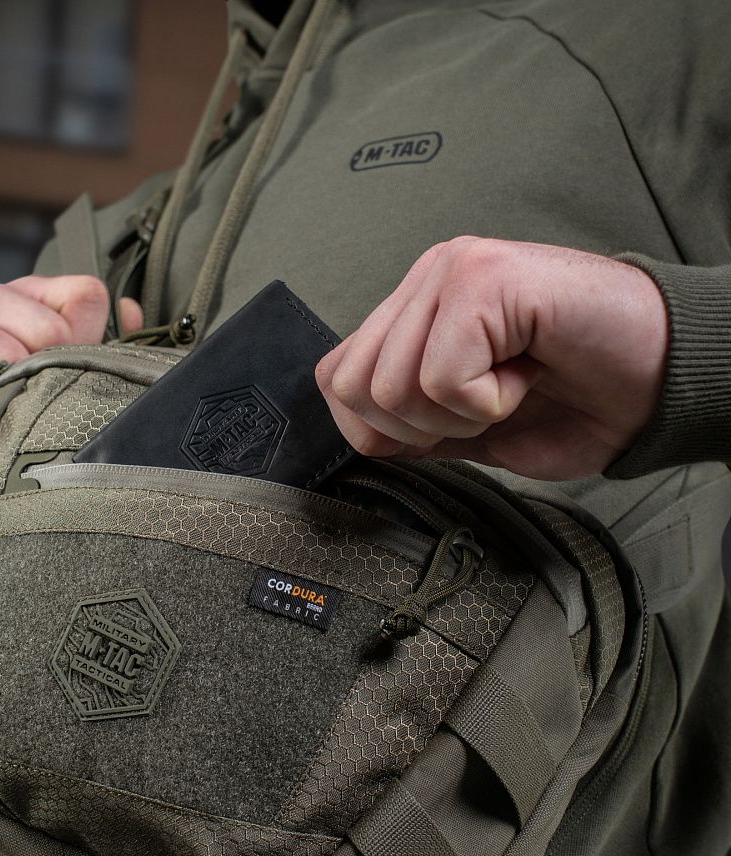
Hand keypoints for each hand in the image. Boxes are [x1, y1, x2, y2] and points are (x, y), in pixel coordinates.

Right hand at [0, 274, 142, 486]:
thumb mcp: (49, 377)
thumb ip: (94, 346)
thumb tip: (134, 313)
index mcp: (27, 293)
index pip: (86, 296)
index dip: (91, 343)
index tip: (72, 380)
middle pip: (52, 333)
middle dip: (48, 384)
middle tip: (33, 413)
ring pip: (10, 362)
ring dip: (10, 407)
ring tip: (3, 424)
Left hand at [315, 237, 667, 480]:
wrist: (663, 381)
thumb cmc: (577, 399)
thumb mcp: (474, 428)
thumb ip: (413, 426)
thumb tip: (362, 440)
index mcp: (417, 309)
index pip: (336, 377)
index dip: (375, 430)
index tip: (443, 429)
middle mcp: (426, 278)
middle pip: (352, 387)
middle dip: (416, 430)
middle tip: (482, 409)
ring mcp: (452, 270)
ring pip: (392, 387)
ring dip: (457, 416)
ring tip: (510, 387)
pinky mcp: (484, 277)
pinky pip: (442, 379)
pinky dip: (486, 403)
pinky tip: (526, 374)